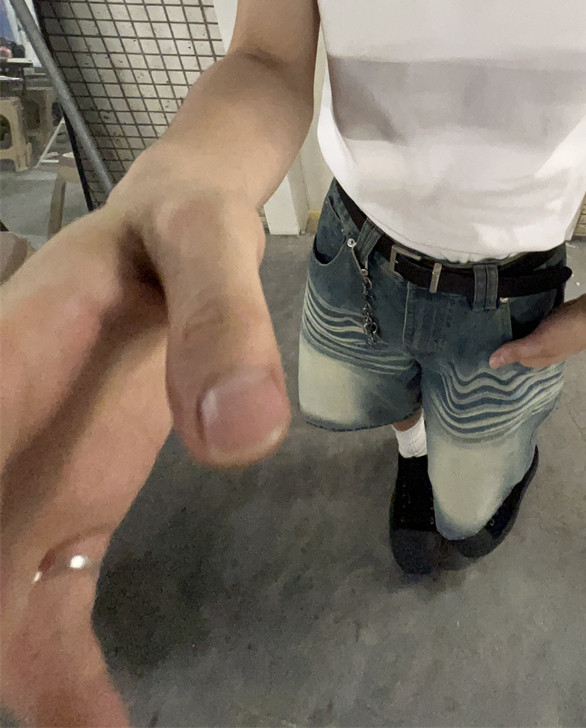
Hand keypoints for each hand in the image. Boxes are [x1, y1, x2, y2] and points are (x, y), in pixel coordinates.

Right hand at [1, 182, 290, 725]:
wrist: (172, 231)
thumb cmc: (177, 225)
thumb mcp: (207, 241)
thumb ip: (222, 321)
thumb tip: (242, 439)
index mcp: (8, 356)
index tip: (0, 597)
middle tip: (51, 696)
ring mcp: (22, 487)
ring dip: (14, 672)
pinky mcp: (65, 515)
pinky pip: (42, 613)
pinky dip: (56, 680)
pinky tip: (102, 726)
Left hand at [488, 292, 585, 369]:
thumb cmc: (569, 330)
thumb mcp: (540, 342)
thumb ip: (517, 351)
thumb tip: (491, 364)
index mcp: (545, 358)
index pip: (519, 360)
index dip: (505, 353)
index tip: (487, 341)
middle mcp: (552, 349)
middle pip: (528, 347)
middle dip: (513, 340)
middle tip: (492, 326)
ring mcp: (559, 334)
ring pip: (536, 333)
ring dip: (523, 327)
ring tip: (504, 315)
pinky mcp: (564, 319)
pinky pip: (544, 320)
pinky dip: (534, 316)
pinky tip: (526, 306)